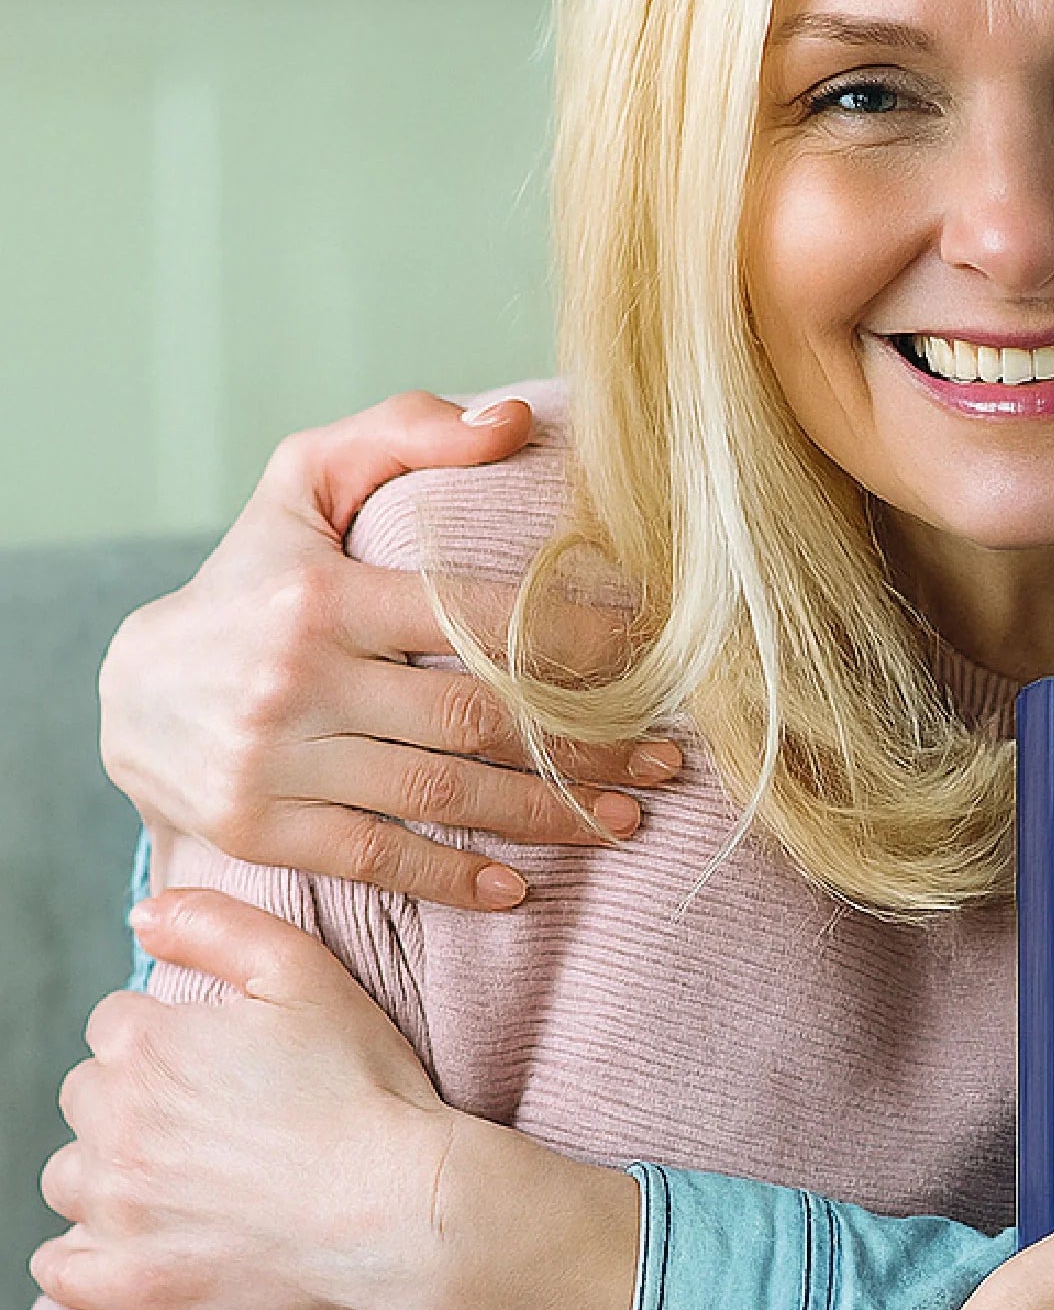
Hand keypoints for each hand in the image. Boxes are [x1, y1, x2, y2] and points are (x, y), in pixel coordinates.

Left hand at [33, 891, 639, 1309]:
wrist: (403, 1208)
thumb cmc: (365, 1089)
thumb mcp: (304, 975)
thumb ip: (216, 926)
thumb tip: (143, 917)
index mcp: (144, 1045)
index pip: (115, 1025)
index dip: (170, 1039)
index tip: (221, 1065)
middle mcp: (113, 1123)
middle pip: (88, 1098)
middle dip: (136, 1103)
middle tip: (212, 1124)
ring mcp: (117, 1210)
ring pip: (72, 1179)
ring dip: (110, 1175)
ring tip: (183, 1184)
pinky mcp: (131, 1283)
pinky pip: (60, 1270)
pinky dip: (82, 1258)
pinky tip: (132, 1245)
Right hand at [99, 393, 672, 910]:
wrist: (131, 693)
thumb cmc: (250, 580)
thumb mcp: (305, 485)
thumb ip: (404, 432)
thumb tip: (516, 421)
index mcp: (323, 591)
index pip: (478, 618)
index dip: (578, 641)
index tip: (653, 658)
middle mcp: (295, 676)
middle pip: (477, 716)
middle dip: (587, 743)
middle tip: (666, 762)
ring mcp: (272, 759)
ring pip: (442, 791)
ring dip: (548, 815)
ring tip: (626, 821)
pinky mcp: (258, 828)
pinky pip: (377, 858)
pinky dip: (452, 878)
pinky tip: (517, 887)